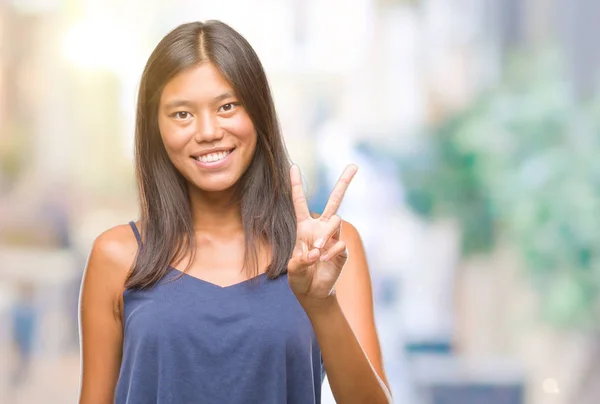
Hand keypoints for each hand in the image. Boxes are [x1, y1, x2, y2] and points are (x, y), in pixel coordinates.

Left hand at [287, 164, 357, 304]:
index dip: (296, 185)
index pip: (299, 202)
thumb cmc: (300, 277)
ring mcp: (333, 238)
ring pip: (336, 221)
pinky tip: (323, 260)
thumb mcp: (293, 269)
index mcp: (304, 227)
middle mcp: (321, 228)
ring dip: (326, 233)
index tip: (293, 166)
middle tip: (354, 166)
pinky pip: (340, 243)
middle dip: (344, 183)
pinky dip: (331, 252)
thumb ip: (301, 261)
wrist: (313, 293)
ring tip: (316, 250)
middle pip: (334, 201)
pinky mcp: (342, 250)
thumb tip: (316, 252)